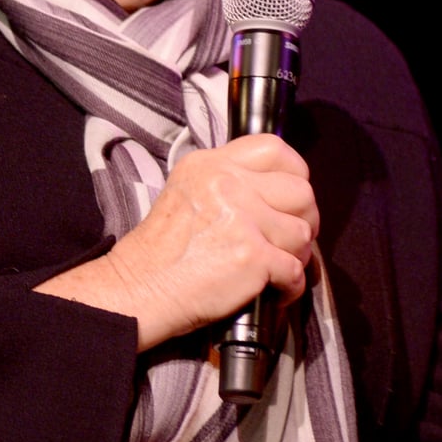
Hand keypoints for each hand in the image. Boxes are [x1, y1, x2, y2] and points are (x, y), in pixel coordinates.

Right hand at [37, 134, 316, 350]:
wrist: (138, 290)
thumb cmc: (161, 252)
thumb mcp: (185, 192)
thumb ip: (227, 183)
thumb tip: (276, 196)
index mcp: (211, 165)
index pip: (275, 149)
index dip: (295, 174)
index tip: (290, 198)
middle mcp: (227, 184)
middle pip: (301, 192)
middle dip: (303, 220)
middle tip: (288, 240)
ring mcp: (242, 219)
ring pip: (303, 234)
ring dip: (297, 256)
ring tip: (276, 269)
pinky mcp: (252, 256)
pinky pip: (296, 271)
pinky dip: (290, 288)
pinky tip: (274, 292)